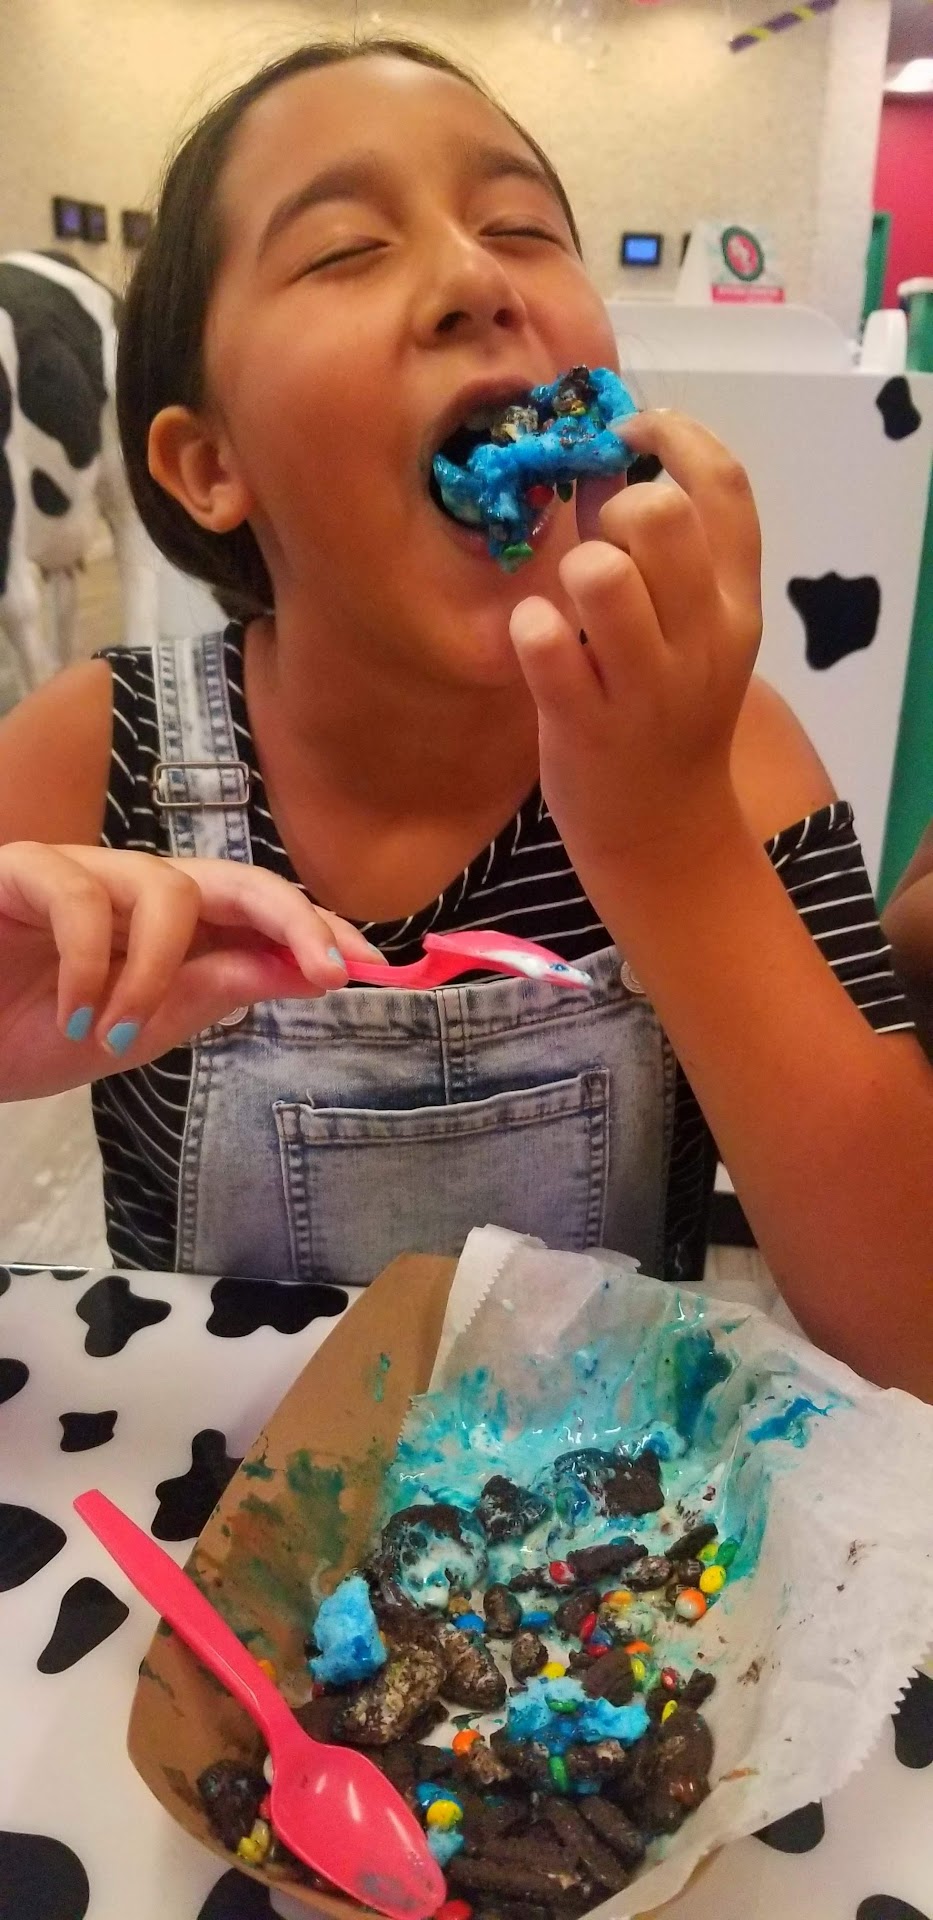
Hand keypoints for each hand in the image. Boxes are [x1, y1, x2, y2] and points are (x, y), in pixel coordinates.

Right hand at [0, 843, 383, 1100]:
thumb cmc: (26, 1031)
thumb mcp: (141, 1027)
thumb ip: (215, 989)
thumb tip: (309, 970)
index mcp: (167, 927)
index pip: (256, 910)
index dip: (314, 928)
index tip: (369, 966)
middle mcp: (132, 888)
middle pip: (232, 876)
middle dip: (291, 918)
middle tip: (329, 970)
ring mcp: (79, 871)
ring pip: (164, 888)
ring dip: (156, 973)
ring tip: (117, 1033)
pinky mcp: (22, 870)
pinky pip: (80, 897)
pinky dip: (88, 964)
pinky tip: (71, 1013)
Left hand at [509, 410, 761, 899]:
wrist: (666, 833)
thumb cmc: (668, 717)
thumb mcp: (696, 636)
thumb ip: (668, 561)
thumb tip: (602, 468)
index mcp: (736, 603)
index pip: (726, 485)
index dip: (673, 435)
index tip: (627, 434)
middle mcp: (704, 638)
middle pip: (659, 514)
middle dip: (611, 511)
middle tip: (597, 549)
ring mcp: (648, 685)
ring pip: (601, 572)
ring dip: (570, 571)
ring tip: (569, 607)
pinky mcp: (587, 723)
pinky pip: (544, 642)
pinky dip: (529, 629)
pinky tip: (536, 643)